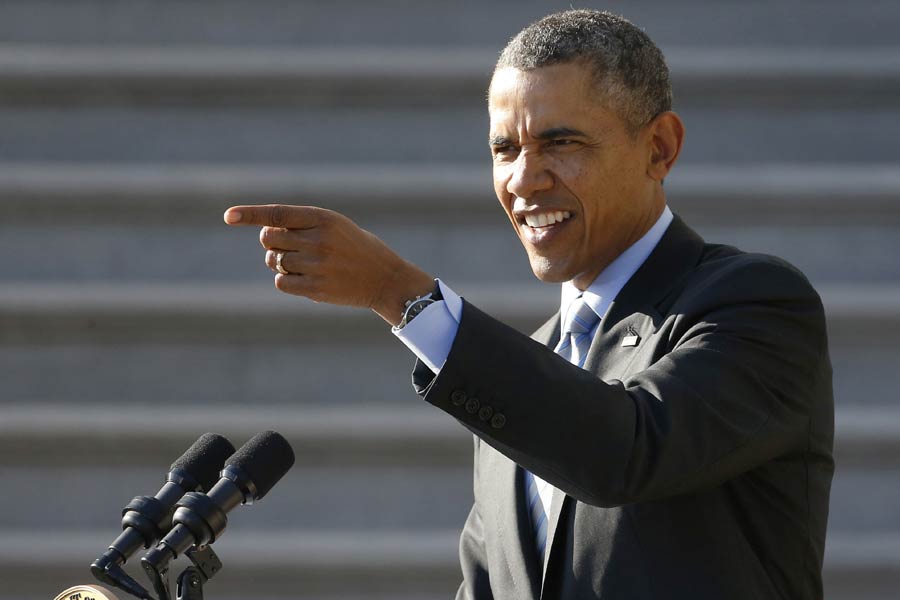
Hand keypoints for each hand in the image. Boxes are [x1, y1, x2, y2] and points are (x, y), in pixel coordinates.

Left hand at [224, 204, 433, 325]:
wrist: (386, 279)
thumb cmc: (356, 248)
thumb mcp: (335, 226)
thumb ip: (303, 224)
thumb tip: (263, 232)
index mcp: (323, 218)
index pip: (277, 214)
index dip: (250, 214)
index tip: (229, 216)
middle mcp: (319, 240)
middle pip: (269, 238)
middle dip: (272, 243)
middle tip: (290, 247)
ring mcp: (318, 265)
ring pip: (275, 261)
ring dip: (280, 263)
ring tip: (303, 264)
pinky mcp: (317, 289)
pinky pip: (281, 282)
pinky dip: (286, 280)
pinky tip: (304, 279)